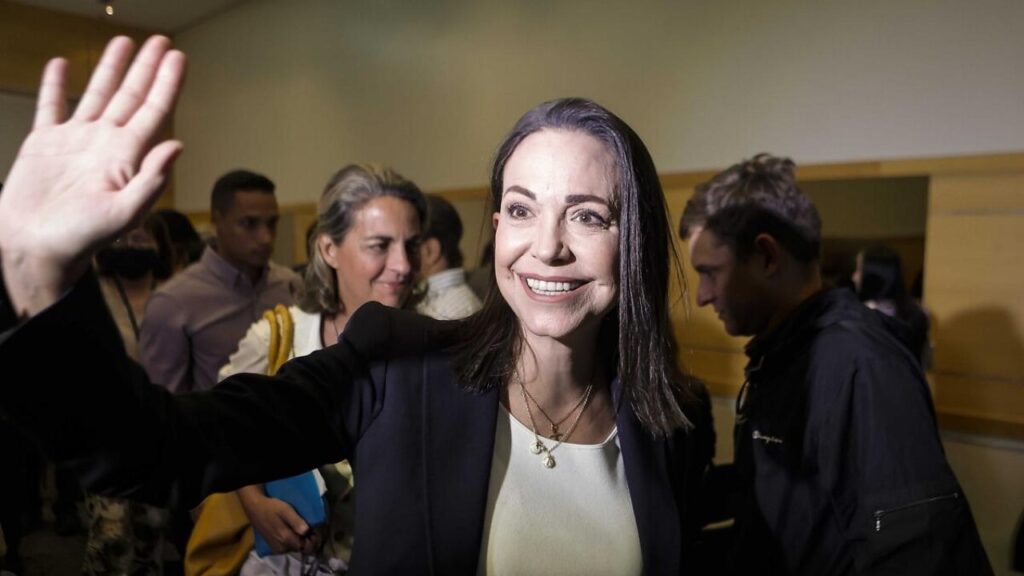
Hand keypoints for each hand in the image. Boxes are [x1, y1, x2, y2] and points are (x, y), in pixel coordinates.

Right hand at [0, 36, 184, 316]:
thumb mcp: (123, 213)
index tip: (179, 57)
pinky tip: (62, 65)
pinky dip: (55, 85)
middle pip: (131, 96)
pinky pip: (51, 106)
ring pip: (97, 94)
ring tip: (123, 41)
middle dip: (146, 68)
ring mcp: (75, 142)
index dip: (167, 83)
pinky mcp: (44, 144)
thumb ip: (152, 179)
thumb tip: (177, 145)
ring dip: (110, 69)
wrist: (36, 249)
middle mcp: (105, 144)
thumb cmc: (82, 239)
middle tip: (162, 41)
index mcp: (127, 157)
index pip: (154, 110)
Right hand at [237, 485, 318, 554]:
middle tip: (310, 528)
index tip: (315, 531)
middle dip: (307, 540)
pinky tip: (293, 532)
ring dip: (300, 541)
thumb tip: (306, 531)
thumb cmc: (272, 507)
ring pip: (294, 548)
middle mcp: (281, 548)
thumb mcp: (286, 510)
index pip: (305, 547)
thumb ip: (296, 521)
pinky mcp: (273, 547)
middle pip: (300, 548)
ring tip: (302, 529)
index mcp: (285, 539)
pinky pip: (287, 547)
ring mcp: (276, 548)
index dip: (312, 540)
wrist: (255, 508)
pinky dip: (293, 541)